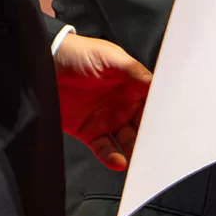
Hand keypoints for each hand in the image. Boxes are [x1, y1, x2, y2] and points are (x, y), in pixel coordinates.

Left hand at [55, 33, 151, 170]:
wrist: (44, 64)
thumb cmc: (78, 54)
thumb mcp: (109, 56)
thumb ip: (132, 70)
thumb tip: (155, 83)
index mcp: (132, 85)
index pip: (153, 102)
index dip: (161, 113)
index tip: (170, 126)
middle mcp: (124, 105)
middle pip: (144, 125)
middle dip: (152, 137)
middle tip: (160, 148)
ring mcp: (108, 120)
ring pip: (128, 141)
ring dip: (136, 150)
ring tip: (142, 159)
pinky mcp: (90, 132)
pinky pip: (105, 149)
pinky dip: (112, 158)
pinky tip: (119, 162)